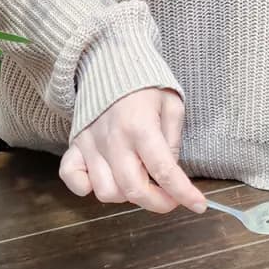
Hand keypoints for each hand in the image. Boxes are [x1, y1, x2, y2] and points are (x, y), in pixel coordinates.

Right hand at [60, 87, 207, 214]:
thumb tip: (170, 172)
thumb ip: (172, 139)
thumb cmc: (146, 85)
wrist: (110, 63)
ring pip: (105, 191)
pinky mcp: (75, 144)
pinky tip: (101, 181)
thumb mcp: (171, 104)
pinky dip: (84, 188)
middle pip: (133, 188)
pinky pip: (71, 177)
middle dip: (158, 203)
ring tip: (140, 181)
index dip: (183, 193)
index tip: (198, 205)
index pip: (164, 170)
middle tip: (170, 199)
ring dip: (126, 196)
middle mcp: (114, 139)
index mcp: (141, 126)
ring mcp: (91, 144)